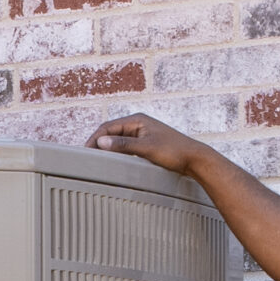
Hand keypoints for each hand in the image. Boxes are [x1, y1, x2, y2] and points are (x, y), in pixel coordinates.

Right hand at [90, 113, 207, 175]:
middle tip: (88, 157)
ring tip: (97, 159)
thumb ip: (123, 145)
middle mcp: (138, 124)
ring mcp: (142, 134)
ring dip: (107, 148)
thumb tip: (101, 142)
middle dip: (98, 143)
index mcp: (137, 120)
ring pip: (117, 139)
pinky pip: (125, 146)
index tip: (85, 152)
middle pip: (111, 132)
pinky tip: (113, 160)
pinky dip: (117, 152)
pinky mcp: (146, 144)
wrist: (194, 158)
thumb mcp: (146, 148)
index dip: (95, 139)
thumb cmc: (174, 151)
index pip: (107, 127)